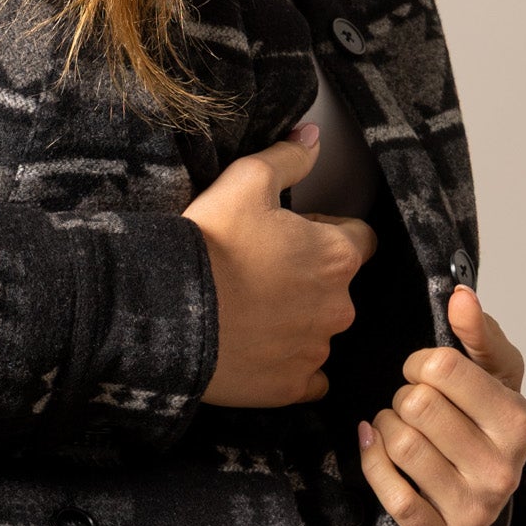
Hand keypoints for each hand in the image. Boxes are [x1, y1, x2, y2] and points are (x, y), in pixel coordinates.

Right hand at [190, 123, 378, 406]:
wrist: (167, 312)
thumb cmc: (208, 244)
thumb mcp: (245, 181)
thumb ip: (289, 158)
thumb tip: (313, 137)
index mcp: (337, 256)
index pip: (358, 241)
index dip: (325, 235)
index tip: (291, 238)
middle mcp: (338, 307)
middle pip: (337, 289)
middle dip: (309, 282)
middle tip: (261, 275)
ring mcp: (316, 351)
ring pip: (319, 333)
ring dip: (296, 323)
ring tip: (250, 314)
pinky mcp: (291, 387)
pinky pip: (307, 379)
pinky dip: (289, 367)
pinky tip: (259, 352)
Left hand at [358, 287, 525, 525]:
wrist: (478, 507)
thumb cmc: (483, 429)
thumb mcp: (493, 378)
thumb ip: (478, 334)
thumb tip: (460, 296)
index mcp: (519, 421)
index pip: (444, 367)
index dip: (419, 363)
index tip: (421, 373)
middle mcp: (504, 469)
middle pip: (417, 405)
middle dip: (401, 398)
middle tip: (409, 406)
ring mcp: (474, 508)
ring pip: (400, 446)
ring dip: (384, 429)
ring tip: (394, 427)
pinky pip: (390, 493)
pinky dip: (372, 463)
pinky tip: (375, 448)